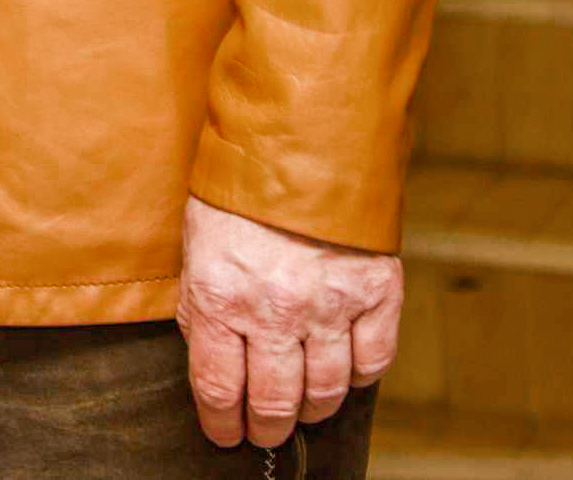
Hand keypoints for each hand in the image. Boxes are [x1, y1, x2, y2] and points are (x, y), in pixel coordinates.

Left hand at [175, 196, 399, 448]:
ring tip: (303, 409)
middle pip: (274, 401)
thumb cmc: (240, 190)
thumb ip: (204, 306)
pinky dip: (358, 376)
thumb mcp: (197, 246)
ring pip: (325, 390)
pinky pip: (372, 360)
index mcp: (222, 297)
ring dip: (312, 409)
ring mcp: (330, 304)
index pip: (219, 388)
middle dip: (265, 426)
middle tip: (264, 431)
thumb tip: (212, 357)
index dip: (221, 423)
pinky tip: (344, 371)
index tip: (224, 435)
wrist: (301, 138)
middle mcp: (276, 309)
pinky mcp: (375, 291)